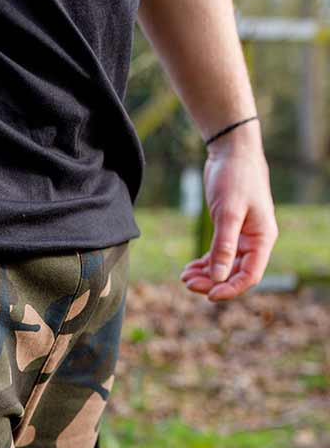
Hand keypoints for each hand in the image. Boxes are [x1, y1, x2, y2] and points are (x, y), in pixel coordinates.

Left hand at [180, 123, 278, 301]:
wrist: (232, 151)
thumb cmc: (235, 178)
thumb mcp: (228, 213)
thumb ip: (224, 246)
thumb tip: (218, 277)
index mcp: (262, 238)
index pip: (251, 275)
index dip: (231, 289)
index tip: (209, 295)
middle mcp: (254, 241)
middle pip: (235, 274)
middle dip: (212, 282)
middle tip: (187, 283)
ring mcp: (241, 236)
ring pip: (224, 266)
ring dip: (205, 275)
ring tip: (184, 277)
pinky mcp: (227, 230)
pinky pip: (217, 255)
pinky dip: (204, 264)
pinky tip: (189, 268)